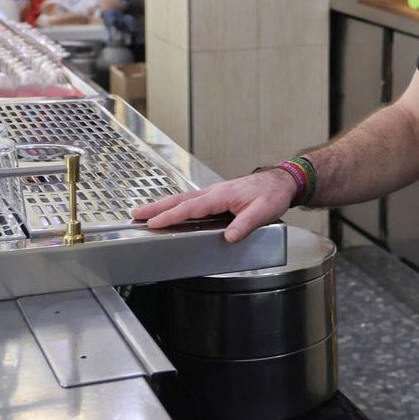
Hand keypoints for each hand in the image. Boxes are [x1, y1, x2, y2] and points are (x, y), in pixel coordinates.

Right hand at [130, 169, 294, 241]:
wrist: (281, 182)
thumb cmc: (272, 195)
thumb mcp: (263, 212)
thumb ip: (245, 224)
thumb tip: (229, 237)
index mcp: (222, 195)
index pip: (191, 207)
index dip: (172, 216)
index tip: (155, 223)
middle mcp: (215, 192)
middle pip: (180, 199)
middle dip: (157, 208)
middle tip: (137, 214)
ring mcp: (215, 192)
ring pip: (184, 198)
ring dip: (164, 205)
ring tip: (145, 213)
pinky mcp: (217, 195)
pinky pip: (192, 200)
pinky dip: (177, 204)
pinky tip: (171, 211)